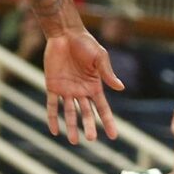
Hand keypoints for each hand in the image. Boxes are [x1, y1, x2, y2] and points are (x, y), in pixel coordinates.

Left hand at [41, 29, 123, 143]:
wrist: (64, 33)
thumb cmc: (85, 43)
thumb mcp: (100, 57)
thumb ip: (107, 73)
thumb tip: (121, 88)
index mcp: (94, 86)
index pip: (102, 108)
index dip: (108, 122)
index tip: (114, 136)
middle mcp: (81, 91)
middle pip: (86, 113)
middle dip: (89, 126)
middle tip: (91, 139)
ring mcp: (66, 89)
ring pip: (70, 112)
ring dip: (71, 126)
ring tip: (74, 140)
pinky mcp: (52, 85)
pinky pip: (52, 105)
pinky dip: (52, 117)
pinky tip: (54, 130)